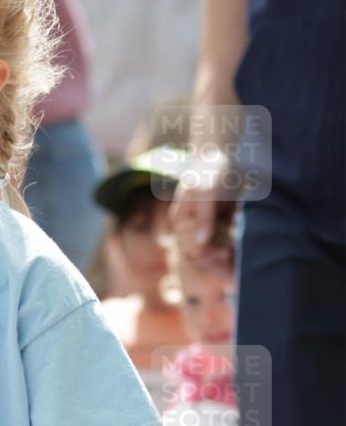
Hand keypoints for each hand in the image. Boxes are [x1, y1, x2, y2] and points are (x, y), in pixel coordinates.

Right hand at [169, 156, 236, 277]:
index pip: (191, 250)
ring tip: (239, 275)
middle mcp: (193, 229)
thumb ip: (203, 216)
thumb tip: (201, 241)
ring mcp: (208, 228)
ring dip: (225, 266)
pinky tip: (242, 265)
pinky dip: (233, 257)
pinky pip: (226, 248)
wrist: (225, 150)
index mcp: (182, 221)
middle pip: (201, 258)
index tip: (225, 253)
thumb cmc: (212, 168)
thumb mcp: (206, 190)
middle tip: (235, 275)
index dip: (207, 257)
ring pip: (214, 257)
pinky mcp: (222, 226)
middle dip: (217, 266)